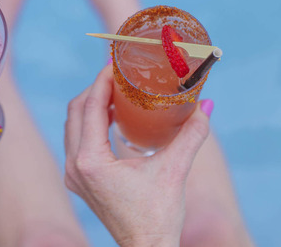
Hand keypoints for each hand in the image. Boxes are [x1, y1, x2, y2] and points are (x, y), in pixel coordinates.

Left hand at [64, 65, 213, 246]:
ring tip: (116, 92)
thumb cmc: (158, 216)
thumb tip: (207, 105)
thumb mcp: (175, 172)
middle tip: (117, 75)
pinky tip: (113, 118)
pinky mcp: (80, 182)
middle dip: (95, 90)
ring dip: (91, 106)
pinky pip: (77, 141)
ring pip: (73, 126)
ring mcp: (74, 176)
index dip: (101, 81)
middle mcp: (74, 167)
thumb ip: (191, 136)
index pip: (90, 107)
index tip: (115, 64)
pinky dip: (91, 124)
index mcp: (90, 161)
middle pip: (76, 112)